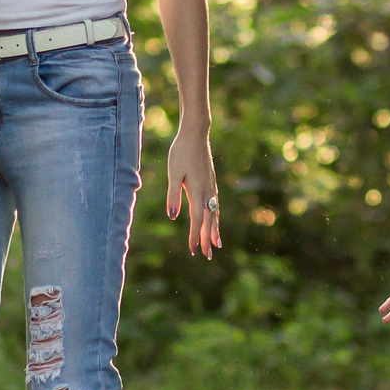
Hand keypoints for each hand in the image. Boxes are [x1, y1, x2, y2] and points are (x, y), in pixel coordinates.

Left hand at [166, 123, 220, 259]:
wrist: (196, 134)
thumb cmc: (181, 152)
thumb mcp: (174, 173)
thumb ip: (173, 195)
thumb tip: (173, 216)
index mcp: (197, 191)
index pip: (196, 220)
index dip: (194, 236)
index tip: (193, 251)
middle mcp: (207, 191)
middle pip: (209, 220)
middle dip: (207, 239)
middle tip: (208, 255)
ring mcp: (211, 186)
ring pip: (215, 213)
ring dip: (215, 229)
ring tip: (217, 243)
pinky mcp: (211, 181)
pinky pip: (215, 204)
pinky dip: (216, 216)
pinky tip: (215, 219)